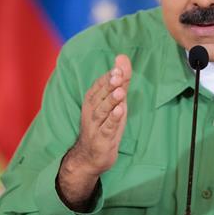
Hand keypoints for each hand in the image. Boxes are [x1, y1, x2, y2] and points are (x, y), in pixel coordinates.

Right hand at [57, 55, 131, 208]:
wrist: (90, 157)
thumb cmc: (105, 125)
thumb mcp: (116, 102)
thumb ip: (121, 81)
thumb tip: (123, 57)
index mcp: (93, 100)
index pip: (99, 85)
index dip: (108, 76)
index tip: (118, 67)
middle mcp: (92, 111)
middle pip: (100, 96)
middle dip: (109, 85)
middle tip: (118, 74)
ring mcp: (95, 126)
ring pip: (103, 111)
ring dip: (111, 101)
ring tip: (121, 91)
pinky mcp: (101, 140)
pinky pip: (107, 128)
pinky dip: (113, 120)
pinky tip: (119, 111)